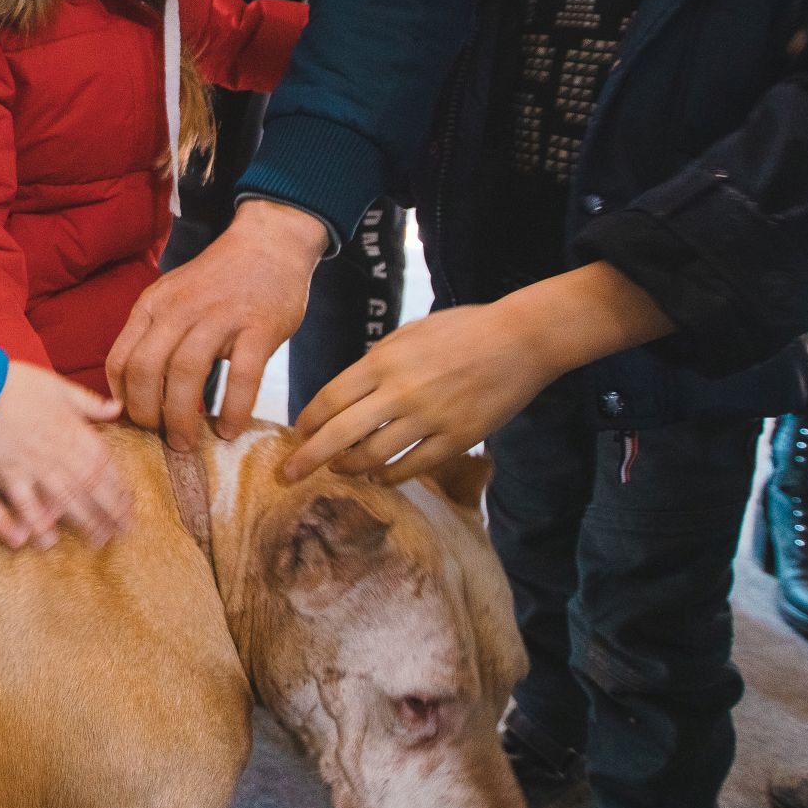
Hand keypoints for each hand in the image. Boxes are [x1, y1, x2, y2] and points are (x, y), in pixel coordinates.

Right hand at [0, 362, 130, 546]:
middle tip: (123, 532)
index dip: (119, 486)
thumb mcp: (58, 385)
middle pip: (91, 485)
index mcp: (72, 428)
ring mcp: (34, 464)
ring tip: (99, 539)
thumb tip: (118, 408)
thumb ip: (89, 402)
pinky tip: (49, 539)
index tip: (130, 505)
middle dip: (110, 510)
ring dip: (85, 520)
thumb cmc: (16, 383)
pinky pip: (26, 503)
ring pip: (67, 498)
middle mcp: (58, 450)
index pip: (104, 463)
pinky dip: (38, 521)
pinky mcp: (8, 472)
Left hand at [107, 199, 328, 450]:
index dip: (122, 400)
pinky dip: (233, 409)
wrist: (269, 243)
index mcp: (153, 305)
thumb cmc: (218, 282)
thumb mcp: (172, 298)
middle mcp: (180, 310)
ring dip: (183, 419)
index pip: (119, 360)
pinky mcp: (258, 328)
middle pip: (146, 370)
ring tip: (187, 444)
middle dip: (147, 415)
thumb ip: (152, 335)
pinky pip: (241, 376)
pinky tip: (229, 429)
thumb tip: (134, 393)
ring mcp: (220, 317)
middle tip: (160, 439)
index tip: (134, 423)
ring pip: (187, 374)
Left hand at [283, 262, 673, 483]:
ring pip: (373, 456)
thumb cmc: (461, 331)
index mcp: (383, 361)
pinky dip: (389, 476)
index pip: (330, 398)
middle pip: (339, 433)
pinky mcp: (457, 438)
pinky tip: (379, 477)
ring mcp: (429, 418)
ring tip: (340, 470)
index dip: (308, 421)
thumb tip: (347, 394)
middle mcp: (400, 391)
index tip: (296, 434)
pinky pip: (412, 467)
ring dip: (349, 467)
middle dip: (308, 458)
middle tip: (288, 474)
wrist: (519, 340)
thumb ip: (376, 364)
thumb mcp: (408, 334)